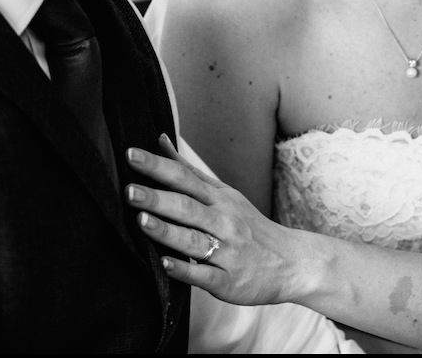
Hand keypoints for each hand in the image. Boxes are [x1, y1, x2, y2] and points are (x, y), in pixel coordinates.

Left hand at [125, 134, 300, 305]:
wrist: (292, 263)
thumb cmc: (249, 226)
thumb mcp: (224, 194)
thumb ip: (189, 171)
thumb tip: (159, 140)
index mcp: (219, 199)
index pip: (184, 178)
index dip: (157, 167)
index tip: (131, 155)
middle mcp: (223, 222)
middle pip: (187, 207)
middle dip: (157, 199)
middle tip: (129, 190)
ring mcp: (227, 253)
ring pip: (193, 240)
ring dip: (166, 231)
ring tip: (141, 220)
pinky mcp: (228, 282)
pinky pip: (205, 275)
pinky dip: (185, 270)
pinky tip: (165, 263)